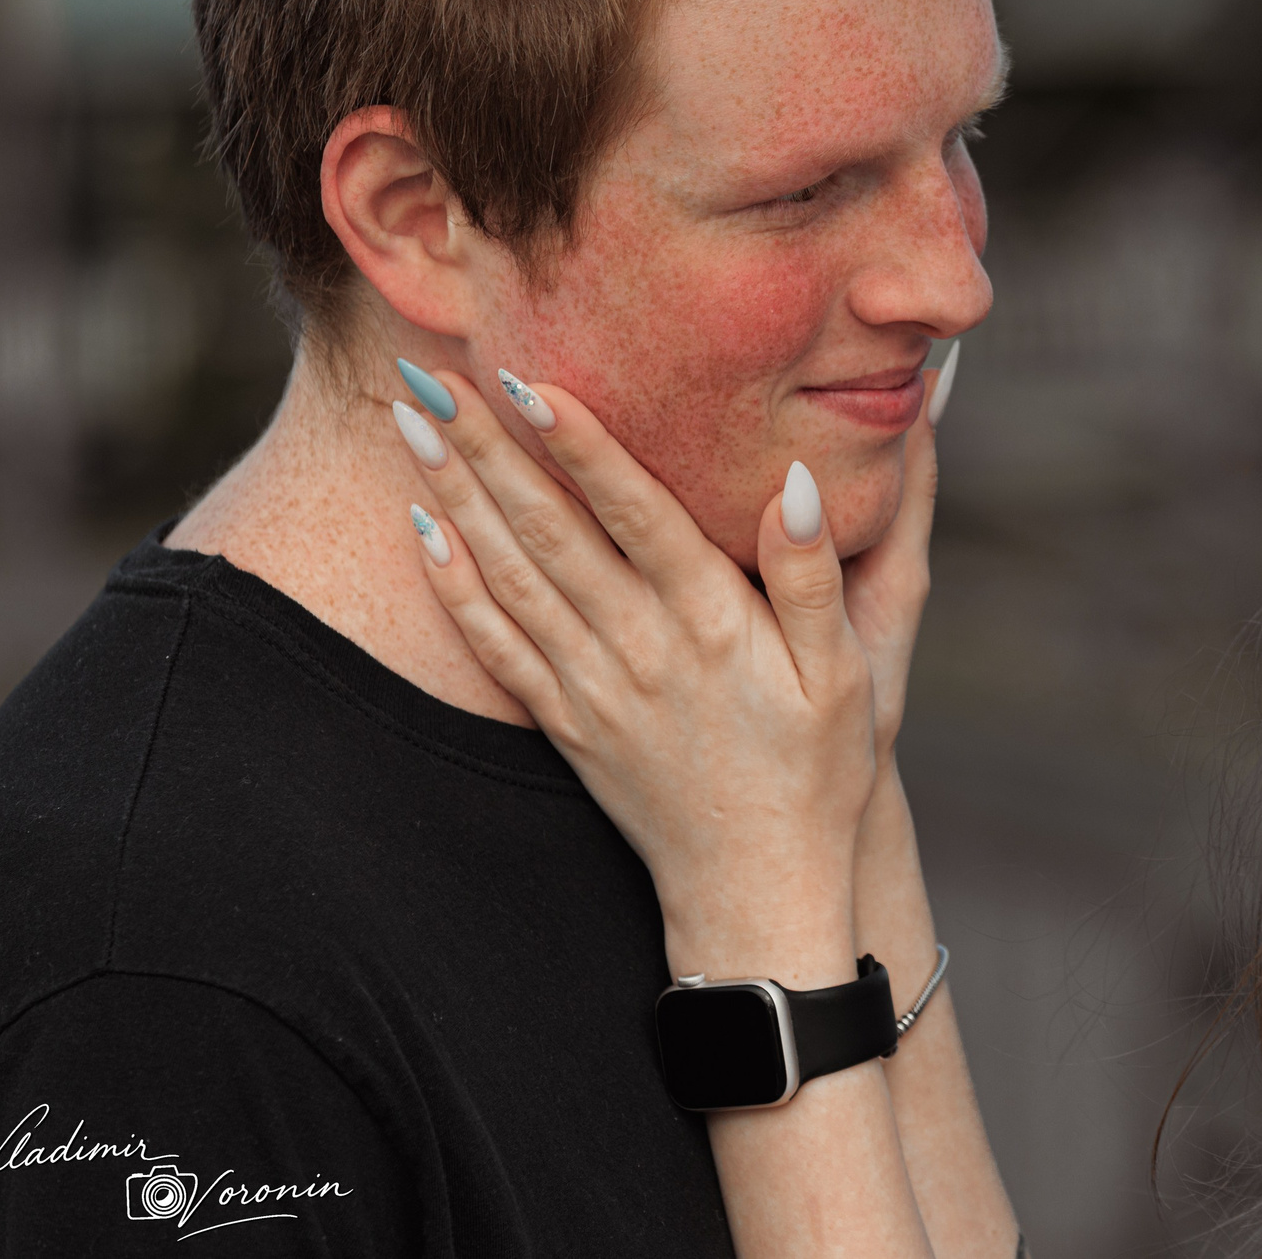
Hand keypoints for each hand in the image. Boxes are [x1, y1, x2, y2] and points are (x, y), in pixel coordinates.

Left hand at [394, 368, 911, 980]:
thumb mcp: (850, 673)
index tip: (528, 376)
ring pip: (509, 576)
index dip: (582, 442)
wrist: (760, 891)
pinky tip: (423, 533)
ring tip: (412, 424)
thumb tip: (792, 482)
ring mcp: (593, 688)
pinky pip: (496, 648)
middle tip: (429, 371)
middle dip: (487, 445)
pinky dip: (453, 587)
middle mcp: (639, 649)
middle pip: (549, 530)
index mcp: (712, 623)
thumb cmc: (820, 773)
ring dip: (455, 495)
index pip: (634, 511)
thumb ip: (814, 575)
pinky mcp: (567, 725)